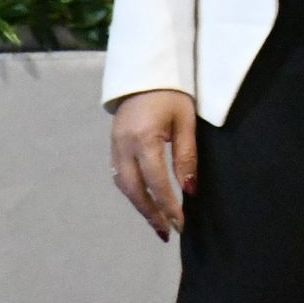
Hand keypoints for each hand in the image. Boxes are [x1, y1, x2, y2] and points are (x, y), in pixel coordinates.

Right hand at [109, 89, 196, 240]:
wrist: (146, 69)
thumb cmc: (172, 93)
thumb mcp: (186, 121)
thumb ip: (186, 156)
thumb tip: (190, 190)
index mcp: (144, 138)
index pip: (156, 182)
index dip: (168, 206)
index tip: (181, 225)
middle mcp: (124, 145)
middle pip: (135, 190)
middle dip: (151, 214)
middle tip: (166, 232)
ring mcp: (115, 145)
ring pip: (124, 185)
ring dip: (140, 206)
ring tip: (157, 222)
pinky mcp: (113, 143)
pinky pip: (120, 175)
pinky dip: (132, 191)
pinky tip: (144, 200)